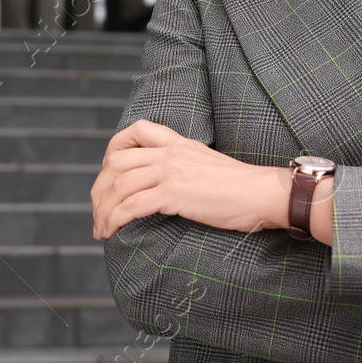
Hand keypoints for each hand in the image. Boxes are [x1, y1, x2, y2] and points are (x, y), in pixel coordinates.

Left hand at [91, 119, 282, 239]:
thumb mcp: (207, 164)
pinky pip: (130, 206)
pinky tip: (111, 232)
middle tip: (98, 212)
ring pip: (118, 186)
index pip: (136, 130)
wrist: (263, 194)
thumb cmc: (242, 188)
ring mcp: (171, 172)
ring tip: (101, 230)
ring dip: (103, 210)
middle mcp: (170, 153)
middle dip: (100, 189)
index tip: (108, 174)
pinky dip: (114, 220)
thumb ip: (184, 166)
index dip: (113, 150)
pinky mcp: (174, 194)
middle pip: (116, 163)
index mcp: (179, 143)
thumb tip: (165, 185)